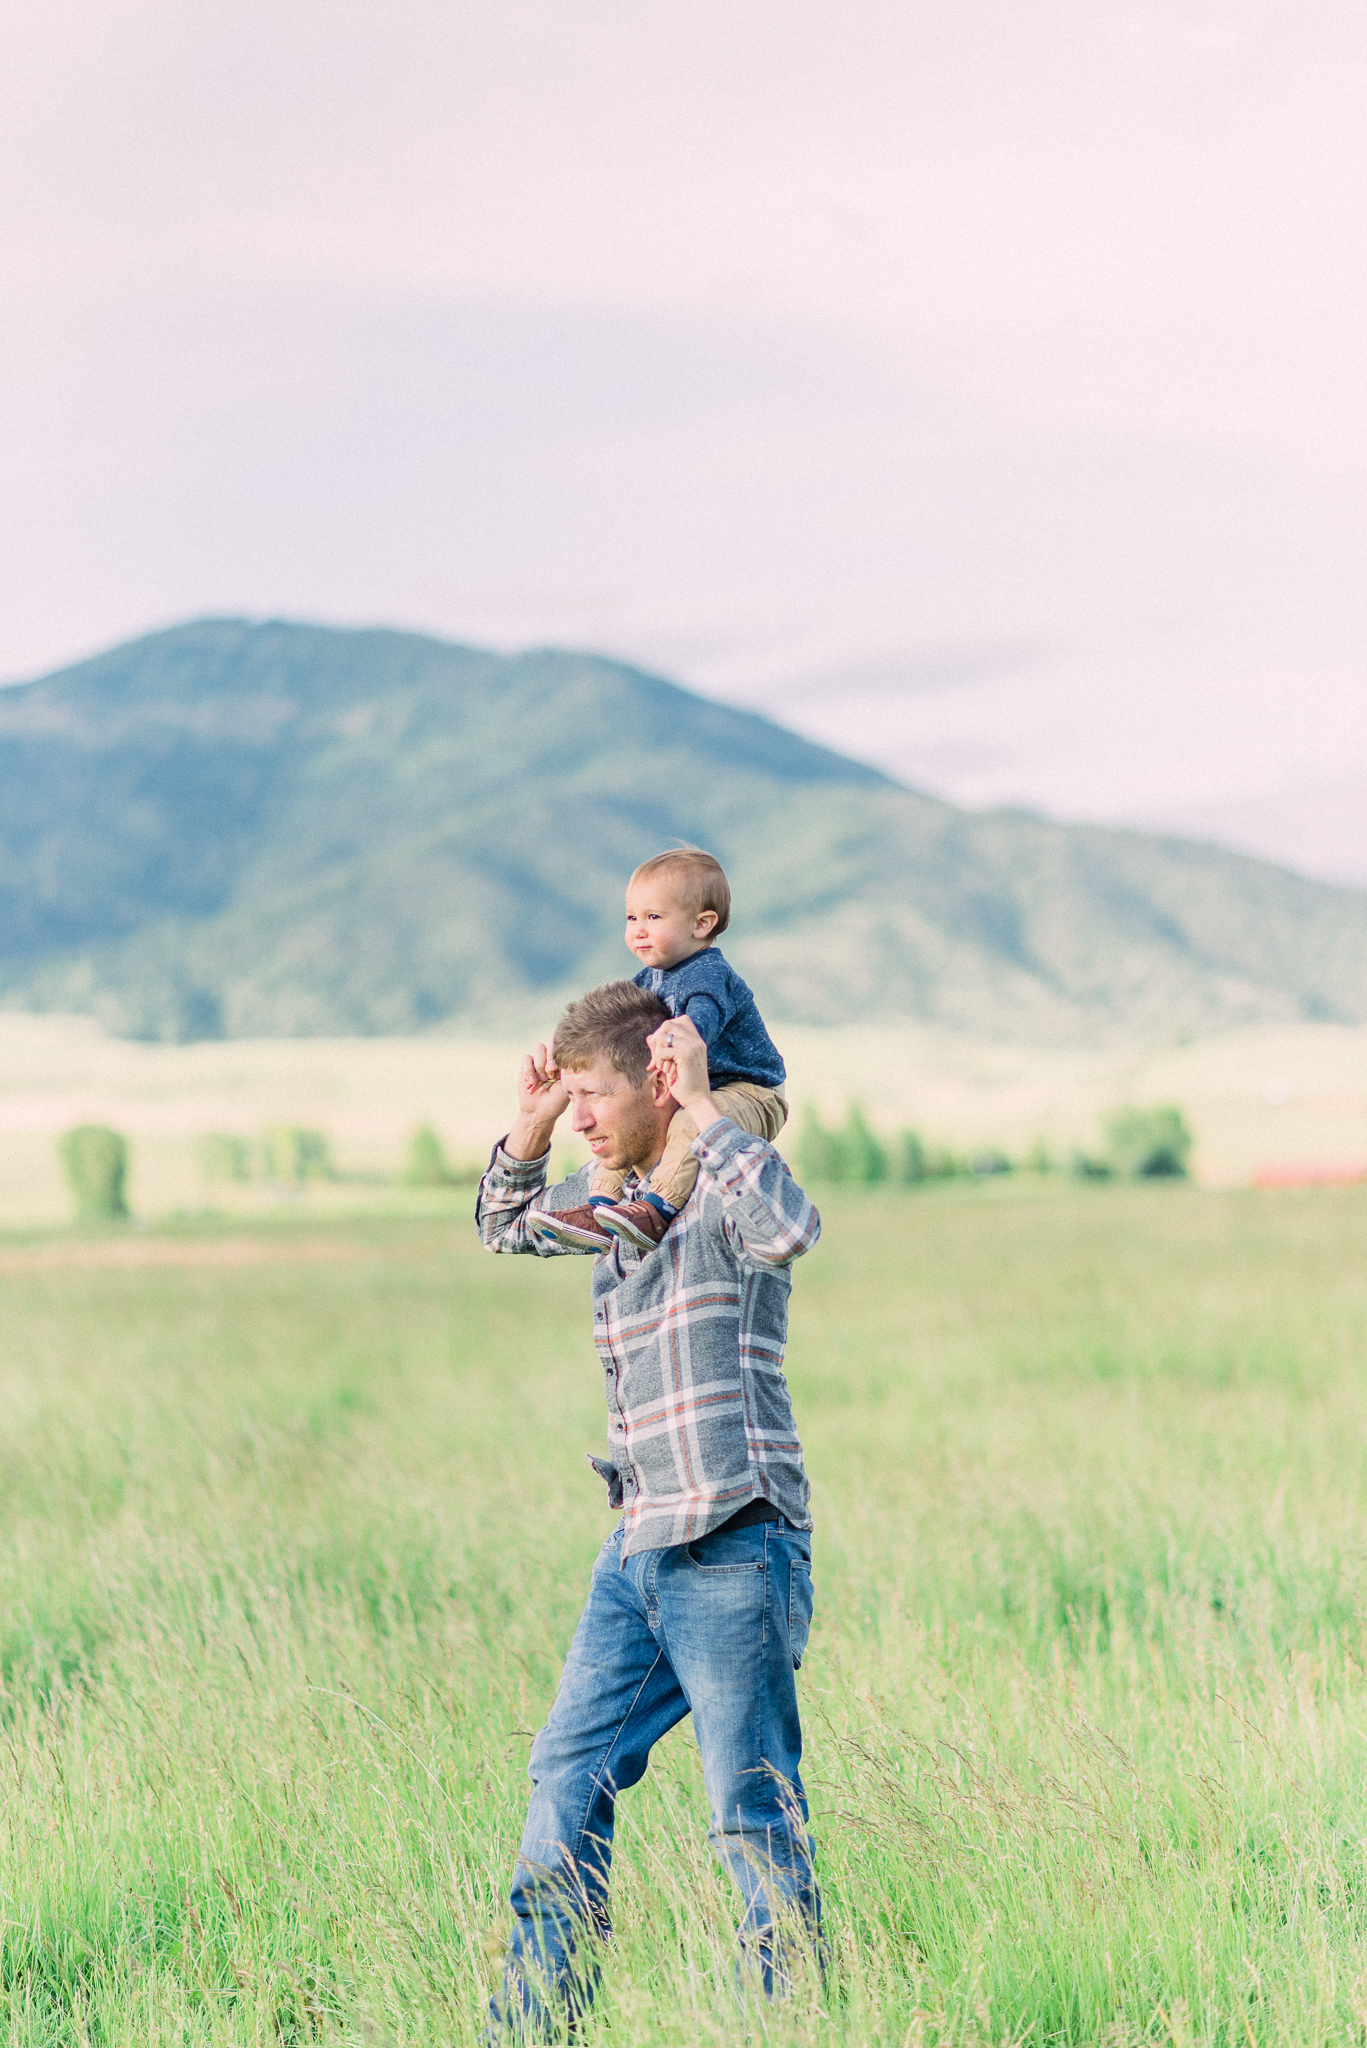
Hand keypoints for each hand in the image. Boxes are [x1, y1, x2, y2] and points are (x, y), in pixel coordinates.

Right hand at [505, 1043, 568, 1159]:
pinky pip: (526, 1058)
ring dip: (540, 1064)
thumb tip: (574, 1054)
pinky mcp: (526, 1066)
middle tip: (551, 1075)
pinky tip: (532, 1082)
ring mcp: (538, 1061)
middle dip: (550, 1058)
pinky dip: (529, 1070)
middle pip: (551, 1042)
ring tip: (543, 1079)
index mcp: (564, 1061)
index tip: (557, 1069)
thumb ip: (568, 1071)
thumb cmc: (557, 1101)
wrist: (540, 1112)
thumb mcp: (567, 1086)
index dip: (560, 1053)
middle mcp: (551, 1058)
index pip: (564, 1045)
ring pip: (538, 1047)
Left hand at [646, 1014, 716, 1124]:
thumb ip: (664, 1048)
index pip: (680, 1020)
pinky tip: (664, 1071)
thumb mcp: (672, 1063)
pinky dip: (658, 1060)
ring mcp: (693, 1046)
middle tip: (657, 1058)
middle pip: (668, 1024)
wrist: (697, 1100)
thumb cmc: (685, 1084)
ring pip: (664, 1036)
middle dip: (657, 1040)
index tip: (663, 1049)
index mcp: (697, 1041)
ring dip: (657, 1051)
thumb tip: (650, 1037)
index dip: (666, 1031)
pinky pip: (663, 1050)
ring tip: (662, 1066)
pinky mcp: (686, 1055)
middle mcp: (696, 1040)